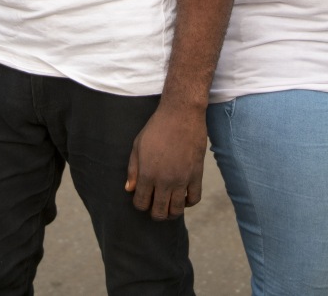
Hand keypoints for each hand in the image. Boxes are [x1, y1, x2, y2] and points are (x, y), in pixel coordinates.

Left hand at [124, 103, 205, 219]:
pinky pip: (194, 199)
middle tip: (155, 206)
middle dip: (155, 213)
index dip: (140, 204)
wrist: (181, 114)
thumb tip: (130, 189)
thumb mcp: (138, 146)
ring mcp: (182, 179)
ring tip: (169, 205)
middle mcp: (165, 181)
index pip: (141, 203)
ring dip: (171, 212)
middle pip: (159, 212)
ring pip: (177, 210)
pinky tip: (183, 196)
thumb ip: (133, 170)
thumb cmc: (156, 128)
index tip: (143, 199)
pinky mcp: (196, 174)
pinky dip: (188, 202)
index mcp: (147, 174)